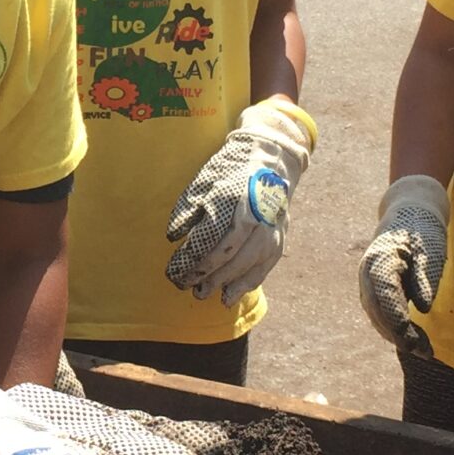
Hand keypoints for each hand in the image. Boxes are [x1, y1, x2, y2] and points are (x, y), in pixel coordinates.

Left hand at [166, 98, 316, 302]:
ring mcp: (271, 227)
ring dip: (224, 283)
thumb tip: (173, 236)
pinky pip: (264, 267)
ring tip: (204, 294)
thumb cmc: (229, 170)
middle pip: (228, 253)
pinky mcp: (279, 237)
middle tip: (186, 286)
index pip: (208, 235)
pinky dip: (246, 284)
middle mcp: (254, 213)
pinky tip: (230, 296)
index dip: (190, 257)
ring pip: (247, 263)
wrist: (270, 158)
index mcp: (232, 196)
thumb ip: (188, 208)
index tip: (174, 270)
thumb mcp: (203, 180)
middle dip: (206, 274)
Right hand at [358, 174, 449, 354]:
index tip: (415, 341)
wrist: (409, 212)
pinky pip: (379, 313)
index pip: (385, 297)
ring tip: (424, 350)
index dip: (398, 322)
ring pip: (377, 316)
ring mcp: (367, 282)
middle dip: (399, 335)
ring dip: (397, 336)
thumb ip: (424, 277)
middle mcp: (368, 274)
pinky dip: (394, 328)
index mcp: (381, 261)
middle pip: (378, 312)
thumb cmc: (422, 231)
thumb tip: (423, 307)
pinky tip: (413, 339)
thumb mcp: (429, 250)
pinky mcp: (373, 289)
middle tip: (425, 352)